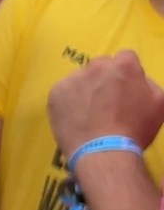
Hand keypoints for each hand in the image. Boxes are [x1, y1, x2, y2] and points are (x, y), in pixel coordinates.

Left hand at [47, 51, 163, 159]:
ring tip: (90, 113)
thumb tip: (138, 79)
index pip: (126, 57)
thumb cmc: (136, 129)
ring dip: (86, 89)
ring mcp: (72, 78)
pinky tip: (77, 118)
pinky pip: (64, 92)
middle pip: (101, 66)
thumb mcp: (158, 103)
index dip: (127, 72)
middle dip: (105, 78)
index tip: (126, 87)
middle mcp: (96, 66)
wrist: (104, 152)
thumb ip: (148, 84)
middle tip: (107, 101)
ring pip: (81, 78)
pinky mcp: (55, 92)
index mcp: (123, 66)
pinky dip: (69, 101)